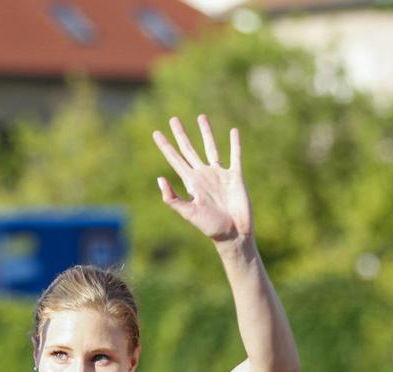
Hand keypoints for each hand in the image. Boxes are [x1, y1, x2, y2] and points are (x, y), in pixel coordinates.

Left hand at [152, 115, 251, 245]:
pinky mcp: (235, 177)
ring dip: (206, 133)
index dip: (165, 146)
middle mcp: (203, 176)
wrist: (233, 234)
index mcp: (191, 183)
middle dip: (181, 135)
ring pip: (211, 148)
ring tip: (201, 117)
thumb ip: (173, 198)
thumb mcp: (189, 213)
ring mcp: (219, 175)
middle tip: (173, 119)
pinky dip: (235, 144)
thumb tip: (160, 179)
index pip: (175, 159)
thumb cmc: (211, 227)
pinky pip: (235, 156)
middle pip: (189, 150)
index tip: (156, 133)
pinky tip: (233, 132)